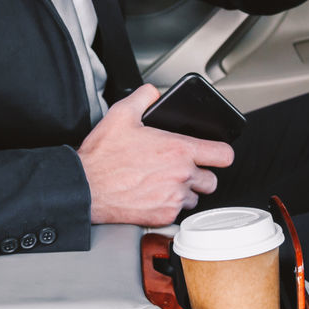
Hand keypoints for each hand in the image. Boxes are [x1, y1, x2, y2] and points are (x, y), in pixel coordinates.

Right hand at [77, 84, 234, 225]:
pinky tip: (153, 194)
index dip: (220, 152)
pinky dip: (169, 205)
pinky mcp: (163, 216)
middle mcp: (180, 176)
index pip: (223, 155)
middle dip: (201, 174)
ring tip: (165, 181)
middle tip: (183, 168)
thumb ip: (144, 97)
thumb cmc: (102, 156)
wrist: (86, 188)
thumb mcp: (121, 113)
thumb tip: (154, 92)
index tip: (214, 153)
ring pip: (195, 198)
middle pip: (212, 180)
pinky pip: (177, 212)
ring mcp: (173, 198)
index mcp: (177, 150)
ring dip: (185, 191)